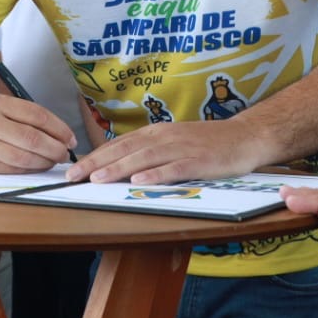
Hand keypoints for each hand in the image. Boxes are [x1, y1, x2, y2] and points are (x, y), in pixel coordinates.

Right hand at [0, 96, 76, 172]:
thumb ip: (23, 117)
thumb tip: (59, 134)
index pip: (37, 116)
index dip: (59, 129)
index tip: (71, 138)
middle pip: (33, 138)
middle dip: (55, 148)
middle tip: (66, 153)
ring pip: (23, 157)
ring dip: (45, 162)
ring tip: (54, 161)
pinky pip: (11, 168)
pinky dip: (29, 170)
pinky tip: (37, 167)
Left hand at [67, 119, 266, 183]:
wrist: (245, 137)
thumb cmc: (207, 143)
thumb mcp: (172, 142)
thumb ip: (148, 152)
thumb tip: (117, 165)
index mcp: (155, 133)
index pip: (118, 145)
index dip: (94, 157)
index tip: (72, 169)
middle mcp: (164, 137)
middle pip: (124, 150)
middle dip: (96, 163)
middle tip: (73, 176)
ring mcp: (182, 148)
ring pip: (144, 159)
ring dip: (119, 169)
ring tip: (97, 179)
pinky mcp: (199, 161)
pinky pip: (174, 169)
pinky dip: (156, 175)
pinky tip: (140, 183)